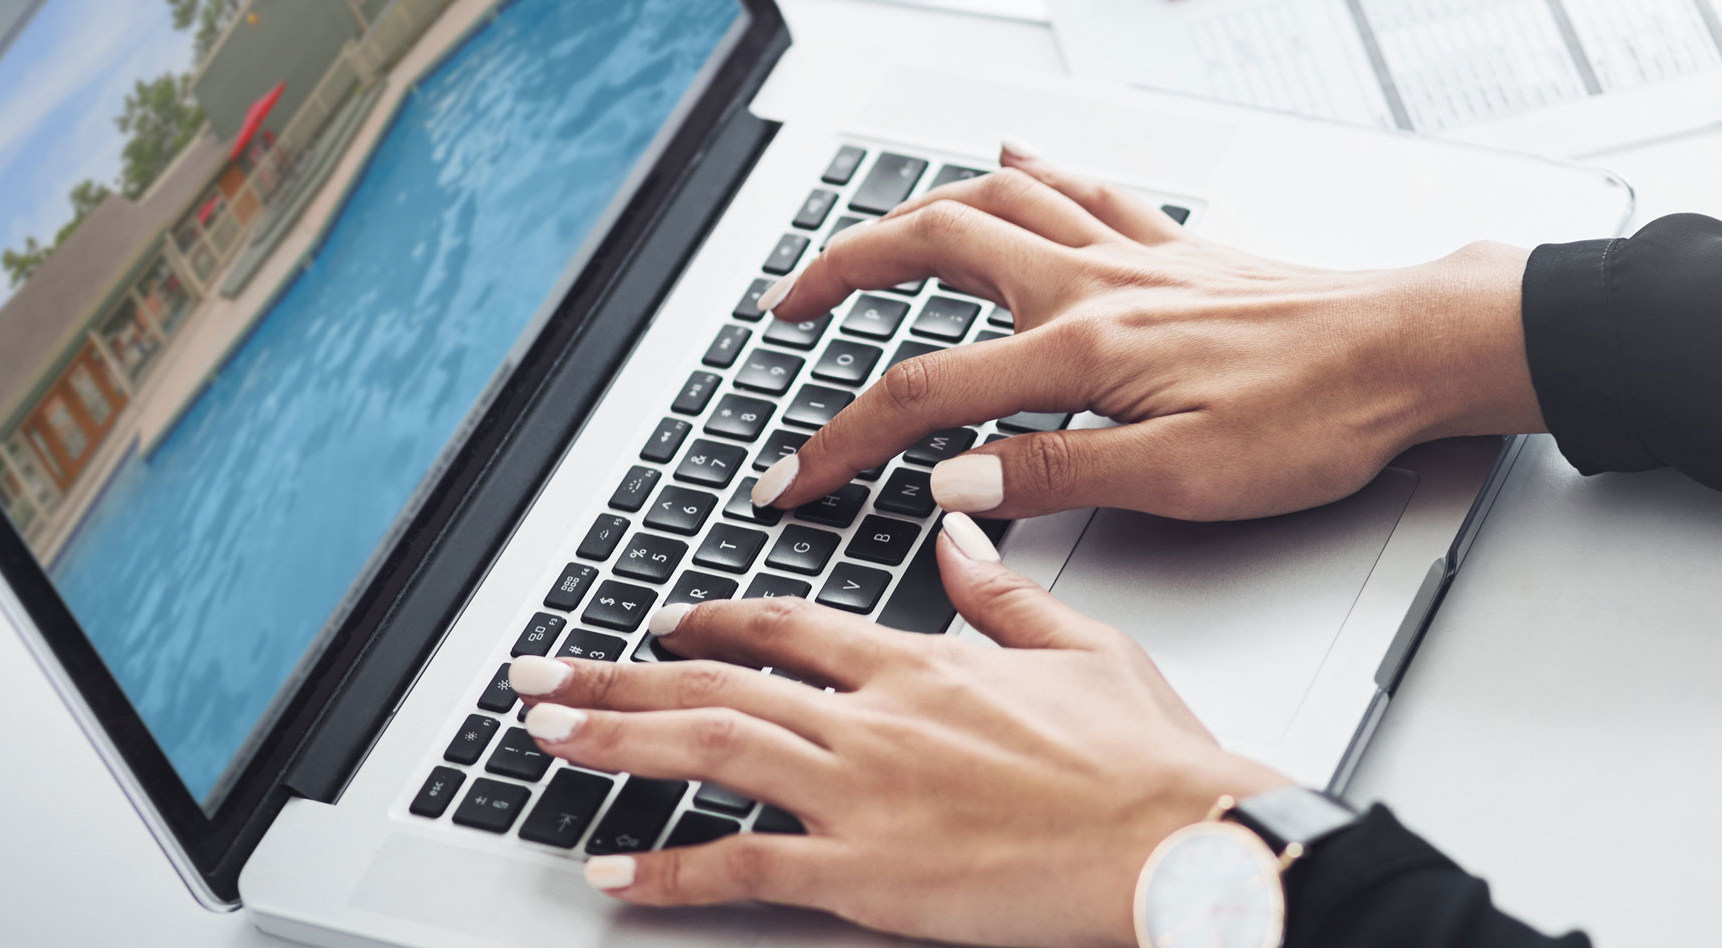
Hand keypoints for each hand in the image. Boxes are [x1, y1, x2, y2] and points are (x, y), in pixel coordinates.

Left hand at [507, 514, 1289, 947]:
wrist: (1181, 837)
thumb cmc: (1149, 761)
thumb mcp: (1084, 646)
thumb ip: (1003, 593)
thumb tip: (959, 533)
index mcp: (923, 663)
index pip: (788, 628)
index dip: (715, 621)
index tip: (666, 620)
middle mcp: (874, 719)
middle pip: (717, 682)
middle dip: (615, 675)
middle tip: (540, 674)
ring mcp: (863, 794)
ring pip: (708, 753)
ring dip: (614, 741)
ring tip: (543, 737)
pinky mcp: (867, 873)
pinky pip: (743, 867)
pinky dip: (668, 869)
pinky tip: (613, 872)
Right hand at [751, 140, 1543, 520]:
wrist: (1412, 353)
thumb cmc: (1317, 419)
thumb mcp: (1180, 481)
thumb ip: (1054, 475)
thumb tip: (951, 484)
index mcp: (1080, 351)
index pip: (923, 395)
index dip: (842, 441)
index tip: (791, 478)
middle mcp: (1093, 285)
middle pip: (931, 246)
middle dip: (842, 272)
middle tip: (788, 308)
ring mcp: (1133, 256)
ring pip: (996, 198)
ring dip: (914, 210)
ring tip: (868, 240)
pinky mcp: (1176, 249)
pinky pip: (1081, 184)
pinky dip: (1029, 168)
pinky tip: (1010, 154)